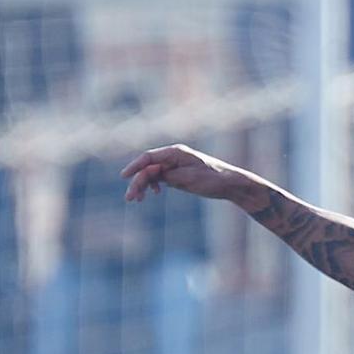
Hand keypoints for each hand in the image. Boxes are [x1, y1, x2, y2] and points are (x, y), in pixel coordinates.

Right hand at [121, 144, 249, 203]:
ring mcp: (175, 165)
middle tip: (131, 198)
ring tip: (137, 200)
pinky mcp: (178, 174)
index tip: (124, 176)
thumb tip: (151, 175)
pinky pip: (160, 178)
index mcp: (175, 153)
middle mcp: (173, 157)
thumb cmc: (212, 179)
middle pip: (148, 168)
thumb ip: (169, 176)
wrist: (229, 184)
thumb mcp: (189, 179)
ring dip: (143, 185)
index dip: (134, 166)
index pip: (149, 157)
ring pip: (152, 174)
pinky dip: (153, 185)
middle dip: (138, 182)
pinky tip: (152, 194)